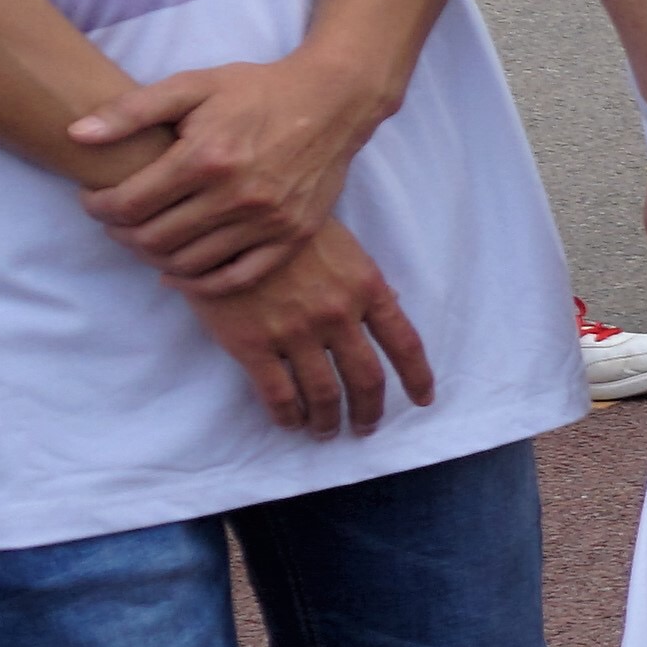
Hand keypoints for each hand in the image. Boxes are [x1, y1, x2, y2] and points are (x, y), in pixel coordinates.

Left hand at [70, 48, 391, 290]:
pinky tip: (178, 271)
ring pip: (189, 262)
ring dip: (153, 256)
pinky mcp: (293, 236)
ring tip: (145, 237)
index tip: (92, 199)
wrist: (334, 102)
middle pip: (153, 238)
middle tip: (115, 219)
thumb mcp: (192, 85)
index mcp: (206, 158)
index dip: (97, 206)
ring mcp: (269, 221)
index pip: (129, 203)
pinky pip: (237, 278)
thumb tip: (76, 135)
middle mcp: (238, 196)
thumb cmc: (257, 91)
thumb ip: (131, 110)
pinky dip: (200, 283)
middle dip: (120, 232)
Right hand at [173, 217, 431, 439]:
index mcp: (366, 287)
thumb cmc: (285, 226)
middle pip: (367, 378)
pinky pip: (279, 394)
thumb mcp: (341, 245)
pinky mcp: (252, 343)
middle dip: (370, 410)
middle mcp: (337, 314)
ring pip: (325, 394)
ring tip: (326, 432)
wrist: (223, 215)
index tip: (422, 400)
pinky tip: (290, 423)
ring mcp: (295, 331)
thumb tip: (393, 303)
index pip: (405, 343)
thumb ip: (364, 280)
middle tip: (366, 427)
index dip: (417, 377)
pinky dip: (288, 416)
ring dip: (329, 421)